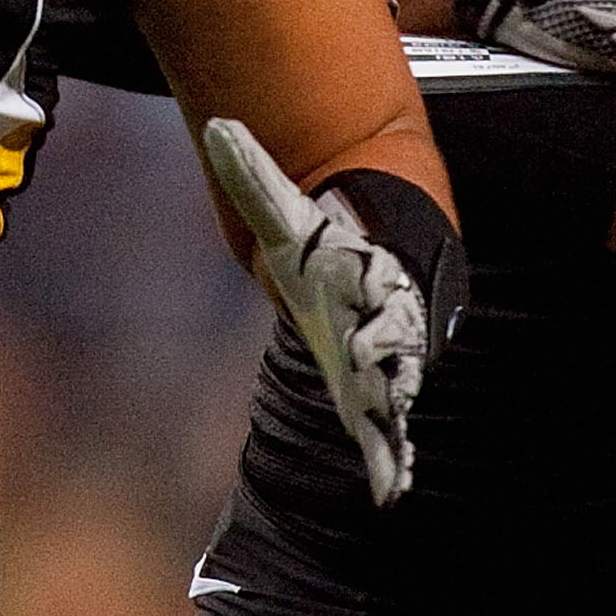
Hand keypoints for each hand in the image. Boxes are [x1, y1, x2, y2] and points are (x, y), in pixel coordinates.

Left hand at [200, 120, 454, 506]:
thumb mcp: (285, 215)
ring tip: (395, 463)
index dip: (370, 296)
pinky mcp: (379, 393)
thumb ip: (255, 177)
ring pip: (394, 394)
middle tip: (381, 388)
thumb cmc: (326, 249)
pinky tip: (391, 490)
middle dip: (387, 365)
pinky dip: (392, 458)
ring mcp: (385, 361)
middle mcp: (382, 321)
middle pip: (390, 345)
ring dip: (391, 423)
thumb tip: (220, 125)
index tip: (362, 314)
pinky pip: (390, 428)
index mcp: (363, 275)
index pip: (372, 284)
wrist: (370, 274)